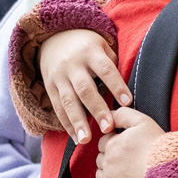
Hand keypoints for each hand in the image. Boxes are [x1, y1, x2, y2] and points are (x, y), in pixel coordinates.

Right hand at [39, 29, 130, 143]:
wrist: (53, 36)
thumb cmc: (88, 46)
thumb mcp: (102, 45)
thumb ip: (112, 65)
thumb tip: (123, 92)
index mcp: (90, 52)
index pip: (106, 70)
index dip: (116, 86)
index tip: (128, 103)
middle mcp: (73, 65)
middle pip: (85, 89)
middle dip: (97, 110)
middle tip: (107, 128)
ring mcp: (59, 76)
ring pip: (68, 101)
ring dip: (78, 122)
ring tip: (86, 140)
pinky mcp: (50, 86)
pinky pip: (58, 107)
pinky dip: (66, 124)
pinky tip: (75, 138)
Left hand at [95, 108, 163, 177]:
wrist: (172, 175)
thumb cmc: (161, 148)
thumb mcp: (144, 122)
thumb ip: (124, 115)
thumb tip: (110, 113)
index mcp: (112, 144)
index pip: (103, 142)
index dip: (114, 143)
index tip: (128, 148)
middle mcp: (107, 162)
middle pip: (100, 160)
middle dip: (112, 160)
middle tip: (130, 162)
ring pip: (100, 177)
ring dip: (110, 176)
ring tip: (129, 175)